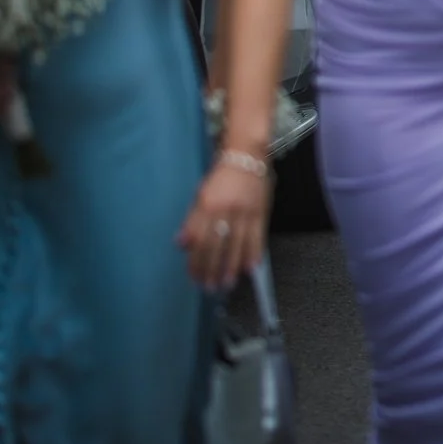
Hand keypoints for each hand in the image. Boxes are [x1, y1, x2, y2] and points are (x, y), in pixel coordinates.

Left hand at [176, 152, 269, 290]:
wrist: (247, 156)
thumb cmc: (221, 176)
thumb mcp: (200, 194)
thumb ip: (192, 220)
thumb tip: (182, 244)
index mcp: (207, 205)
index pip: (199, 240)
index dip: (196, 261)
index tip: (194, 277)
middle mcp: (225, 210)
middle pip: (217, 246)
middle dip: (212, 269)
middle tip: (209, 287)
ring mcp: (245, 211)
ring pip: (237, 244)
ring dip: (231, 266)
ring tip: (227, 283)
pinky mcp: (261, 211)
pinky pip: (257, 236)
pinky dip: (253, 253)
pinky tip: (250, 268)